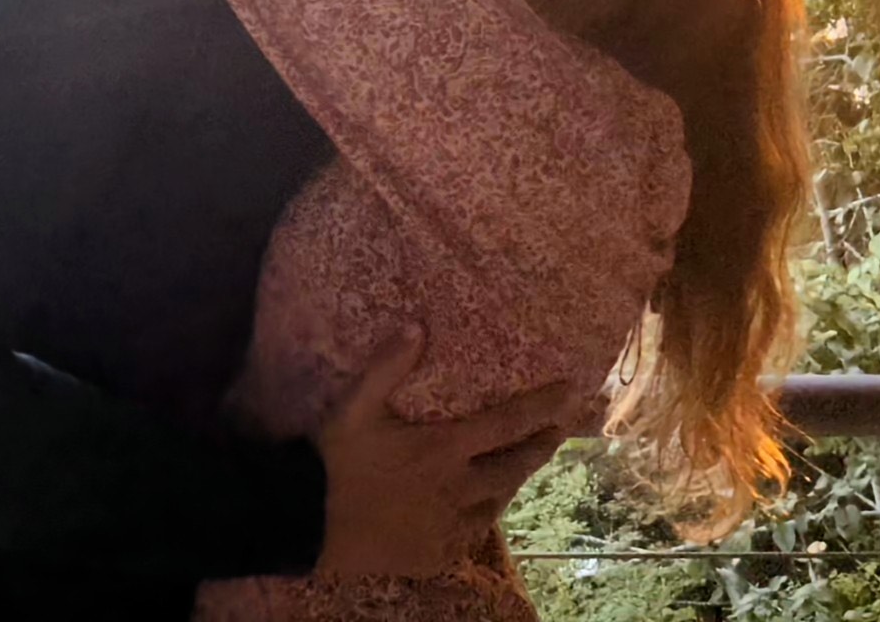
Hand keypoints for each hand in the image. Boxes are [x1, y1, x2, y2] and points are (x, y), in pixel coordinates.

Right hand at [313, 327, 580, 577]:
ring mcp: (448, 525)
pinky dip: (483, 516)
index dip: (541, 407)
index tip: (569, 392)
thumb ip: (387, 366)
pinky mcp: (436, 554)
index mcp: (443, 449)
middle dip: (540, 447)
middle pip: (513, 467)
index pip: (506, 424)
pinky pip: (471, 535)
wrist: (309, 522)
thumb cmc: (334, 458)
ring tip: (523, 466)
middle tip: (558, 431)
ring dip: (513, 481)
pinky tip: (482, 508)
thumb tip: (417, 325)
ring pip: (497, 502)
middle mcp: (456, 488)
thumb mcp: (355, 405)